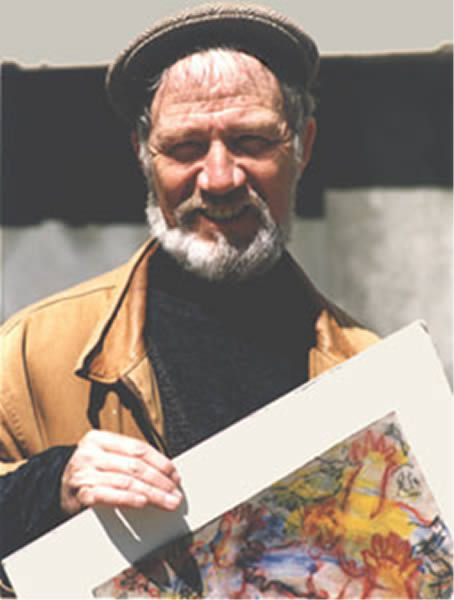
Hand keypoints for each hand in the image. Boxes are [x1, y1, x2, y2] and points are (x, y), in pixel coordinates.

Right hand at [60, 430, 181, 515]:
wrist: (55, 490)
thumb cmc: (88, 473)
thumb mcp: (105, 457)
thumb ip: (128, 459)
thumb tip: (165, 471)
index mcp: (99, 439)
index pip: (138, 448)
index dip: (160, 461)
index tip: (174, 474)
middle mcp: (91, 453)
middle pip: (135, 466)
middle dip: (160, 481)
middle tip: (175, 492)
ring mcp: (84, 473)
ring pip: (127, 482)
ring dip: (152, 494)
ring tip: (167, 501)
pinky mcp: (81, 494)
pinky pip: (109, 496)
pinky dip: (128, 499)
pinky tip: (143, 502)